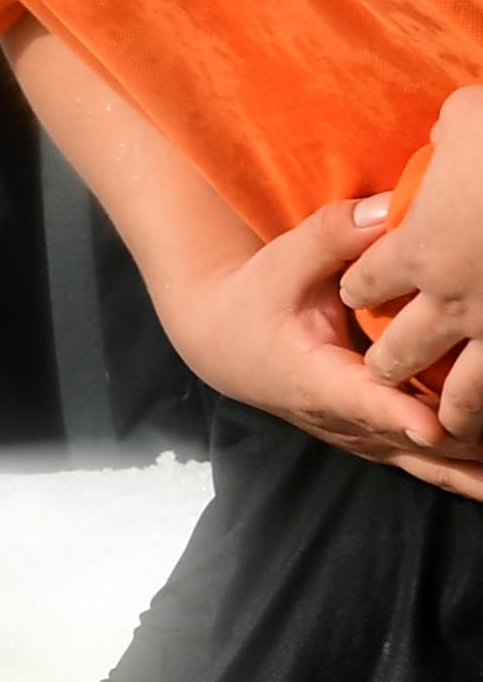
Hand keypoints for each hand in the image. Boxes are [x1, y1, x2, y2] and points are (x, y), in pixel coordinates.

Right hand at [162, 198, 482, 500]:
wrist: (224, 343)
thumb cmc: (256, 298)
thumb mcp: (284, 261)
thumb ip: (336, 235)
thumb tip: (388, 210)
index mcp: (313, 376)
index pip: (362, 399)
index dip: (400, 414)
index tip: (436, 426)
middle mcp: (340, 418)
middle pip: (411, 443)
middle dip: (462, 443)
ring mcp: (361, 437)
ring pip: (426, 465)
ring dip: (471, 470)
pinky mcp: (377, 440)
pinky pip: (429, 464)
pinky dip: (466, 470)